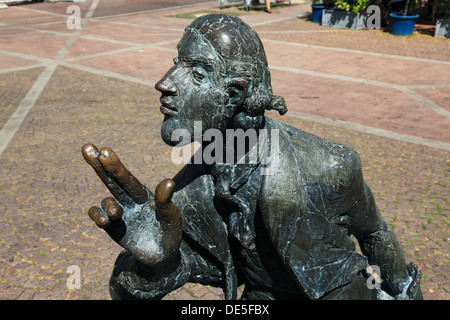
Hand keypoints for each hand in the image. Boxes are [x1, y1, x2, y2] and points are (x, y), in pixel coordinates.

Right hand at [82, 143, 181, 268]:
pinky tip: (105, 221)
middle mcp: (129, 200)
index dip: (116, 166)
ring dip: (109, 205)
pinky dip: (98, 216)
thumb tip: (168, 181)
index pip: (127, 178)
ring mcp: (119, 213)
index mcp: (144, 194)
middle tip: (87, 146)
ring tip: (118, 214)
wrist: (160, 256)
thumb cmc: (169, 233)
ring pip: (106, 200)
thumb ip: (167, 201)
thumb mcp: (172, 218)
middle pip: (111, 180)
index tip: (105, 151)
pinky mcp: (112, 228)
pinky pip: (99, 217)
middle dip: (99, 164)